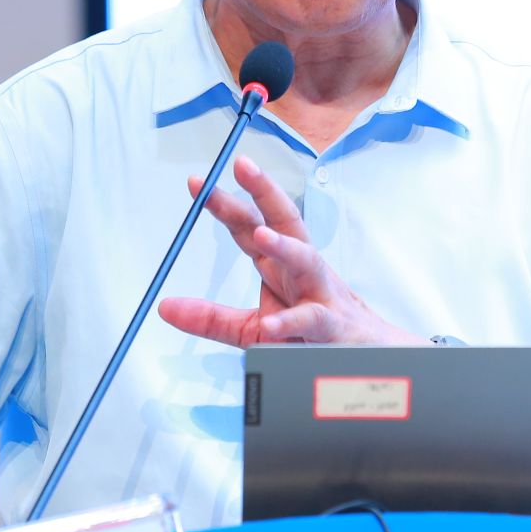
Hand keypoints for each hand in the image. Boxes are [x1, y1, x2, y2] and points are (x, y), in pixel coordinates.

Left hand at [156, 154, 425, 347]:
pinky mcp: (332, 328)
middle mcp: (301, 272)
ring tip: (260, 234)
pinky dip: (292, 323)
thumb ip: (211, 318)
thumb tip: (164, 307)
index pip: (251, 226)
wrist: (366, 365)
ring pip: (306, 260)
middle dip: (264, 192)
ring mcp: (321, 295)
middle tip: (242, 166)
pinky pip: (312, 321)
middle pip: (284, 223)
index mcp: (281, 267)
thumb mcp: (254, 328)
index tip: (196, 181)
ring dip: (284, 245)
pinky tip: (274, 325)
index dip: (224, 203)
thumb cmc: (311, 337)